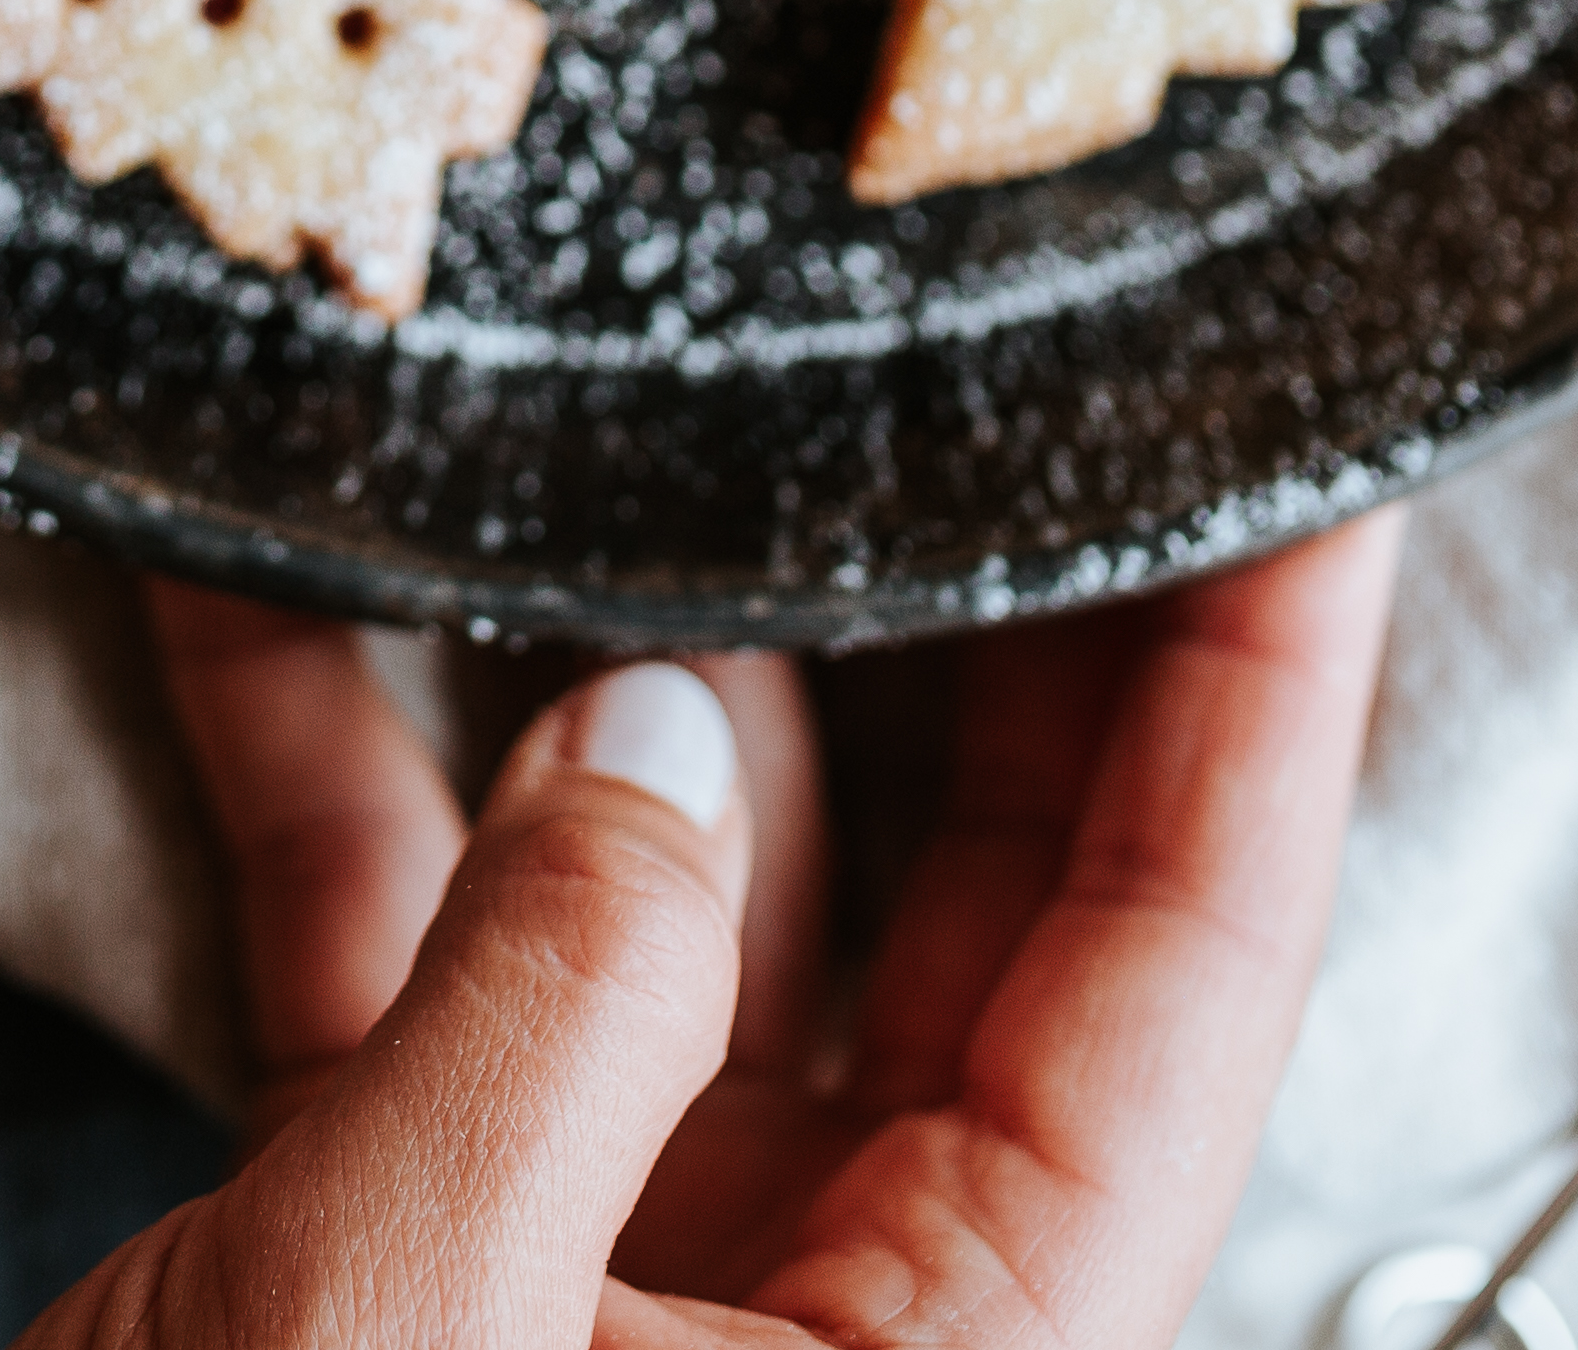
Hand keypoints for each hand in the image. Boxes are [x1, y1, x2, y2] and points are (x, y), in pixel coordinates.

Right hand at [41, 522, 1396, 1349]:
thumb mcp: (404, 1324)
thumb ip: (554, 999)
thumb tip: (643, 735)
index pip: (1179, 966)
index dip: (1253, 694)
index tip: (1312, 450)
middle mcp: (835, 1331)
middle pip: (973, 900)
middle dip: (965, 605)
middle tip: (993, 328)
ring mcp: (619, 1289)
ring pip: (690, 896)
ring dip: (616, 651)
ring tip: (637, 390)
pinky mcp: (415, 1266)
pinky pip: (427, 975)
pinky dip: (351, 786)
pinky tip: (265, 592)